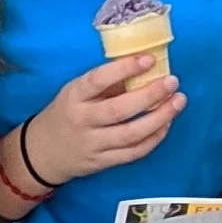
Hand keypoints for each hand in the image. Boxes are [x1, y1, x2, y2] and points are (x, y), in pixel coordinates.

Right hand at [21, 56, 184, 184]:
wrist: (43, 153)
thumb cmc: (67, 113)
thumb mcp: (76, 92)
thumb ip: (106, 84)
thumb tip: (144, 70)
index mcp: (74, 97)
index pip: (98, 80)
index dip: (125, 69)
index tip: (149, 60)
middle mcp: (82, 121)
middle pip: (119, 110)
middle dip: (150, 95)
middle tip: (172, 82)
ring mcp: (93, 145)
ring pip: (131, 134)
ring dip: (159, 118)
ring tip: (178, 102)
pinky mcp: (102, 162)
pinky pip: (133, 153)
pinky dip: (154, 139)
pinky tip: (166, 124)